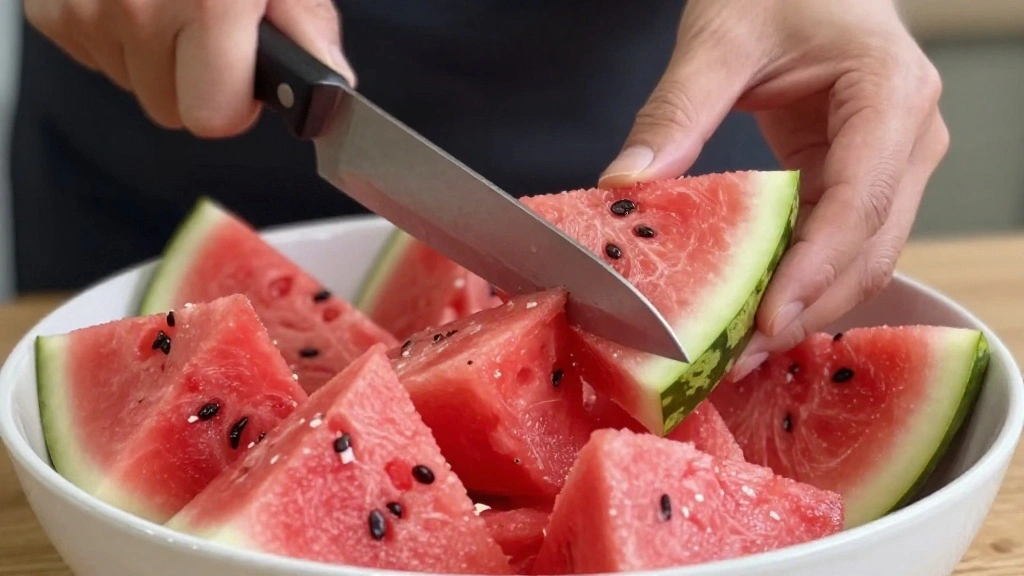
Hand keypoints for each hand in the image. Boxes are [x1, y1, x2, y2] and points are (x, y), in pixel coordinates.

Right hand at [24, 0, 355, 137]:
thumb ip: (307, 19)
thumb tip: (328, 78)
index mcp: (210, 1)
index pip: (213, 117)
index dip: (235, 100)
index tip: (243, 71)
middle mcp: (138, 7)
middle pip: (170, 109)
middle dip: (195, 78)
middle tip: (207, 25)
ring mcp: (85, 6)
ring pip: (131, 82)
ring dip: (154, 51)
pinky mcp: (49, 6)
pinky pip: (92, 52)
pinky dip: (115, 31)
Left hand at [600, 0, 948, 377]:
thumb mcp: (720, 37)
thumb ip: (676, 112)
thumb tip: (625, 186)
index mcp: (889, 93)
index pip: (860, 201)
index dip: (814, 270)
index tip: (764, 321)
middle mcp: (908, 138)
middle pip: (867, 248)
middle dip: (803, 309)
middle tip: (734, 359)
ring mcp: (892, 164)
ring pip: (858, 260)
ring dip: (801, 308)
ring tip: (736, 352)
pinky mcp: (858, 180)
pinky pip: (834, 246)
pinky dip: (795, 282)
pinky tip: (748, 313)